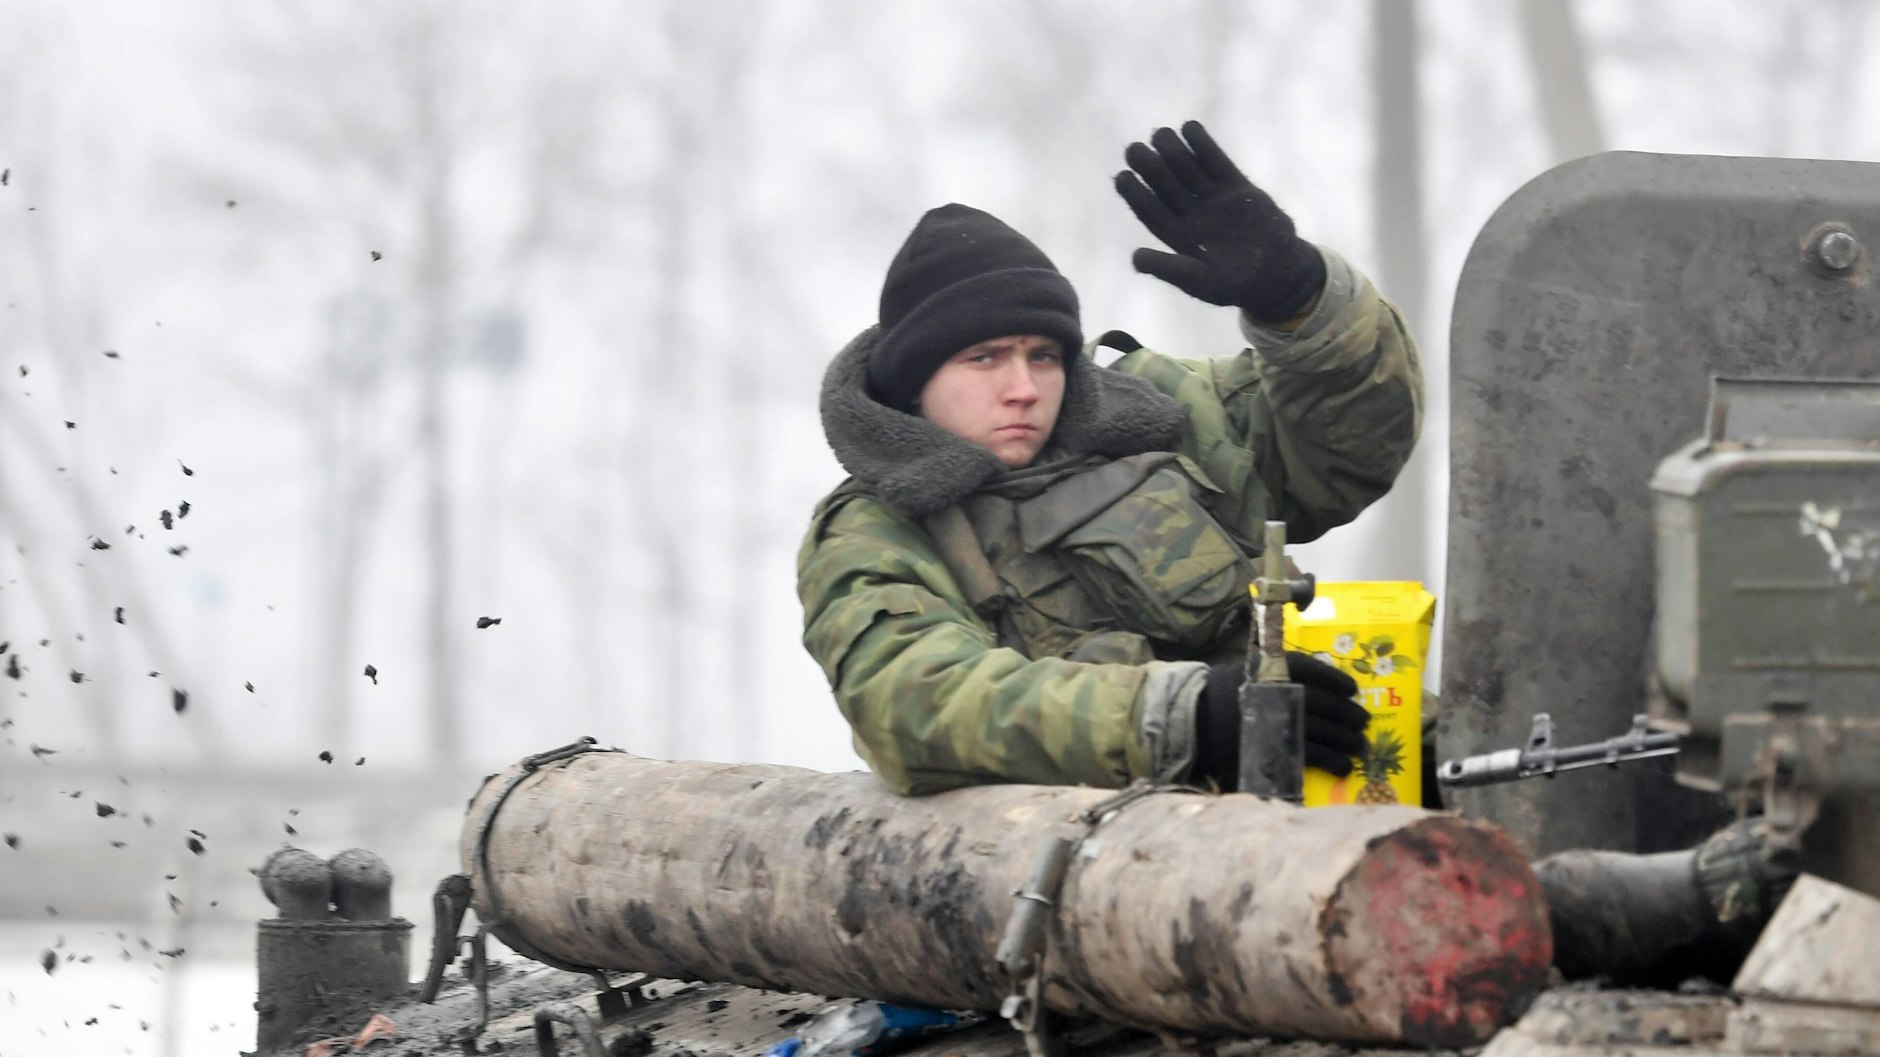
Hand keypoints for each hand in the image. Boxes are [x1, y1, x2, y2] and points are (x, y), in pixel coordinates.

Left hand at [1113, 120, 1325, 321]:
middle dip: (1149, 167)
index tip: (1122, 176)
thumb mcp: (1201, 281)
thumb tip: (1134, 259)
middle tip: (1133, 150)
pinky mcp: (1237, 187)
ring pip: (1188, 170)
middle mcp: (1191, 213)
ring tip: (1160, 134)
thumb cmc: (1235, 285)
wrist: (1278, 274)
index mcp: (1178, 236)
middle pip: (1165, 185)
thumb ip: (1170, 269)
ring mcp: (1213, 198)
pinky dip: (1204, 146)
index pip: (1150, 210)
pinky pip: (1217, 162)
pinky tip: (1190, 127)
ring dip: (1173, 151)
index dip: (1135, 194)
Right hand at [1193, 651, 1370, 789]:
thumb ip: (1280, 674)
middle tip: (1363, 720)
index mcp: (1271, 668)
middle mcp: (1277, 692)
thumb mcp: (1250, 671)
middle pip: (1323, 703)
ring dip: (1345, 739)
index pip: (1312, 669)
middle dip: (1347, 713)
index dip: (1336, 679)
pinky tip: (1343, 766)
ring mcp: (1276, 721)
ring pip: (1322, 730)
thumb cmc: (1225, 694)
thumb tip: (1320, 683)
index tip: (1352, 688)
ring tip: (1359, 745)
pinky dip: (1331, 760)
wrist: (1196, 720)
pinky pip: (1310, 754)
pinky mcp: (1274, 748)